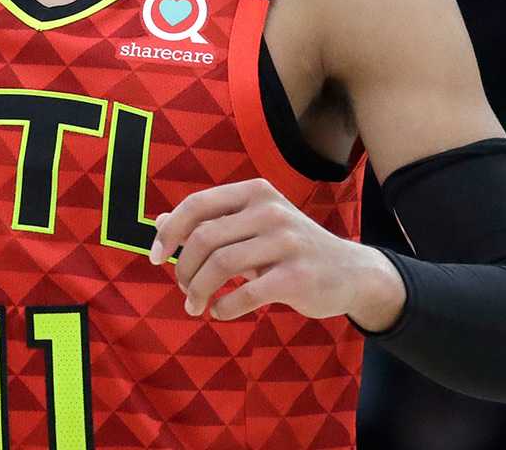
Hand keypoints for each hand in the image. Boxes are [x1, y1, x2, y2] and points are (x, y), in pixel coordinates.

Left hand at [149, 177, 405, 326]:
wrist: (350, 272)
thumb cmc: (290, 248)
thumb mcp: (252, 226)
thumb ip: (209, 222)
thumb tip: (159, 222)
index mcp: (256, 192)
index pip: (197, 205)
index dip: (169, 232)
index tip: (155, 256)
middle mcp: (271, 211)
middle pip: (204, 238)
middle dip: (183, 268)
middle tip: (183, 288)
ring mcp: (286, 242)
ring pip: (220, 265)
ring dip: (199, 290)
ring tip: (195, 305)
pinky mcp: (296, 277)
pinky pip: (244, 294)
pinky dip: (223, 308)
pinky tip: (220, 312)